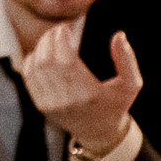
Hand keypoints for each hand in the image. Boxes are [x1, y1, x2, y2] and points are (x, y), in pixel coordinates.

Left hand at [19, 22, 141, 158]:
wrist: (99, 132)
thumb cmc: (116, 105)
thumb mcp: (131, 85)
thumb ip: (127, 59)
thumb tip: (119, 35)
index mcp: (88, 94)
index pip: (65, 61)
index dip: (60, 40)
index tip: (64, 28)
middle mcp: (66, 101)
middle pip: (47, 62)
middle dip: (49, 40)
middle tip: (57, 30)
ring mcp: (51, 105)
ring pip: (35, 68)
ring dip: (40, 48)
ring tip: (50, 38)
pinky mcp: (42, 105)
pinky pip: (29, 78)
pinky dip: (31, 61)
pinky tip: (40, 52)